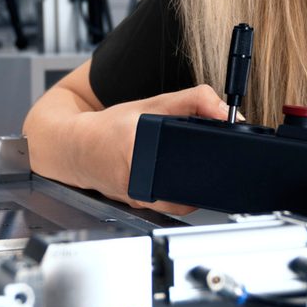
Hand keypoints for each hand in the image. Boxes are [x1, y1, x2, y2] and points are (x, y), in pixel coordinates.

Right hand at [81, 84, 228, 213]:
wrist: (78, 148)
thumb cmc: (110, 127)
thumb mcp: (154, 104)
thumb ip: (194, 100)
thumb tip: (228, 114)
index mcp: (138, 147)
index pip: (191, 157)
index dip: (211, 151)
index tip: (223, 145)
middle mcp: (137, 178)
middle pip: (192, 180)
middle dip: (206, 168)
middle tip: (208, 153)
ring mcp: (139, 197)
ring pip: (185, 197)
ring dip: (195, 183)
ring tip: (192, 163)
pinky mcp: (141, 206)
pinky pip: (172, 204)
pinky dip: (182, 192)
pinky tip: (179, 176)